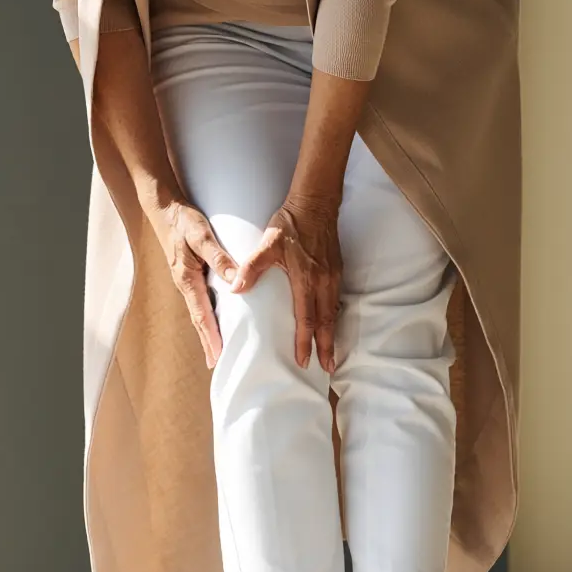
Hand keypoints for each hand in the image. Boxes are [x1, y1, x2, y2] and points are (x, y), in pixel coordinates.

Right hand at [145, 197, 240, 369]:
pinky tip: (216, 320)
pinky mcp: (191, 274)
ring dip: (207, 331)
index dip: (210, 336)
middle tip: (215, 364)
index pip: (201, 314)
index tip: (217, 356)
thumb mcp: (201, 235)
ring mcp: (187, 280)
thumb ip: (217, 256)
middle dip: (207, 342)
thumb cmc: (182, 220)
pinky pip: (201, 300)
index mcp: (187, 278)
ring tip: (217, 350)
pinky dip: (208, 315)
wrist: (164, 208)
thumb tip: (234, 278)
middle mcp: (185, 284)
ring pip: (199, 311)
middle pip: (198, 319)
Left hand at [236, 196, 342, 372]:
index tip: (303, 361)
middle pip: (326, 322)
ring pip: (333, 312)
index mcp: (306, 279)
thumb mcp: (267, 243)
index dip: (304, 342)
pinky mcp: (336, 269)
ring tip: (332, 353)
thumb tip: (235, 288)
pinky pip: (336, 300)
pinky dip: (334, 317)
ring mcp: (332, 276)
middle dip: (326, 347)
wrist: (316, 203)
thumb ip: (252, 267)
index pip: (306, 319)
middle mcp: (323, 281)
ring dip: (332, 334)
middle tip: (327, 369)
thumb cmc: (290, 223)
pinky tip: (331, 323)